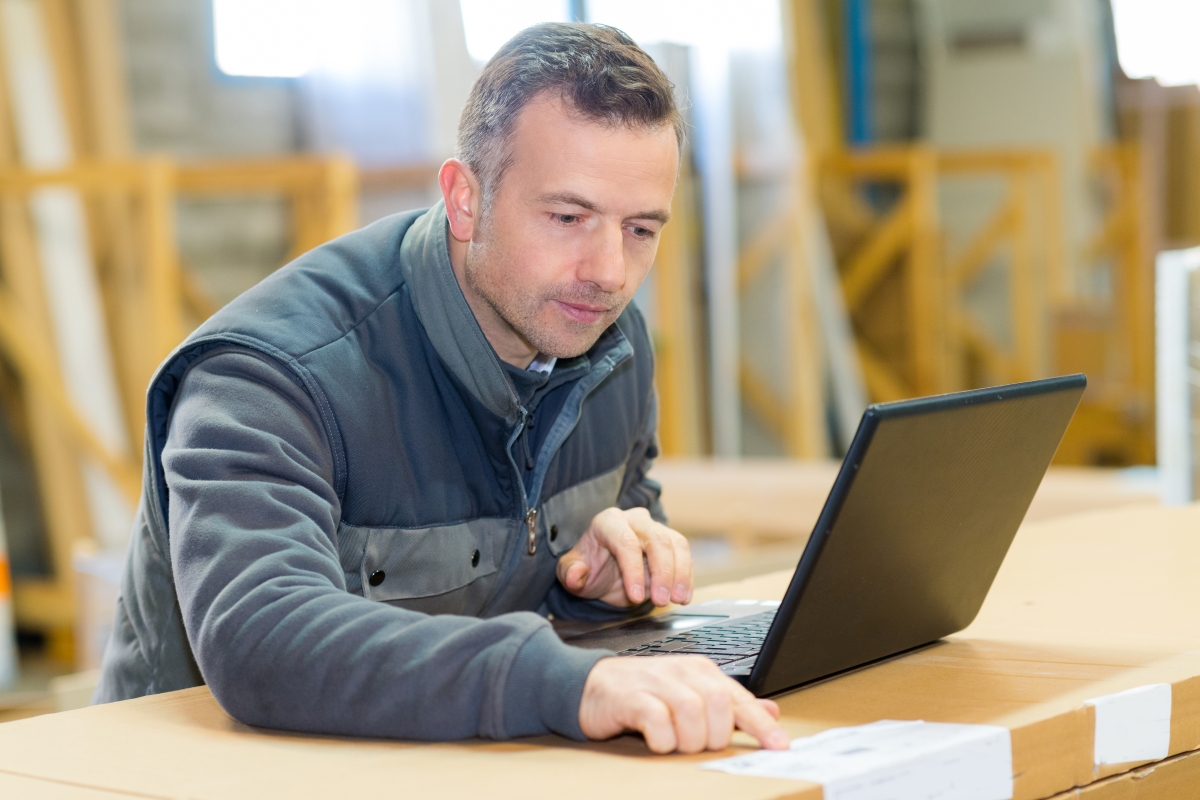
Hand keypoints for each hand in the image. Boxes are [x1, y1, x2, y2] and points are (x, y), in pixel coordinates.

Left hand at [556, 507, 691, 606]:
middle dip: (662, 573)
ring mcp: (655, 529)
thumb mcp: (570, 573)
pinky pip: (684, 555)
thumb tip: (576, 574)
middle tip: (661, 601)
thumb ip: (570, 573)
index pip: (625, 542)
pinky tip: (684, 596)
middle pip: (656, 540)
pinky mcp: (671, 541)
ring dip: (680, 574)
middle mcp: (634, 520)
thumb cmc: (589, 567)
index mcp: (608, 522)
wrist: (604, 570)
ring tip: (678, 599)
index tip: (635, 597)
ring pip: (676, 544)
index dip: (632, 570)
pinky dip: (686, 576)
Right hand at [579, 656, 787, 752]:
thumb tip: (770, 711)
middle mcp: (682, 672)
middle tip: (698, 744)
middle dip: (714, 736)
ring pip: (692, 713)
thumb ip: (729, 704)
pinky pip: (658, 721)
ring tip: (676, 744)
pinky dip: (663, 740)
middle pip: (718, 705)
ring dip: (688, 740)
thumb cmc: (643, 693)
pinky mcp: (631, 697)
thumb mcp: (690, 694)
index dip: (761, 725)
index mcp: (701, 671)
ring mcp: (656, 682)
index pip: (739, 698)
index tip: (780, 746)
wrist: (590, 685)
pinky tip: (656, 741)